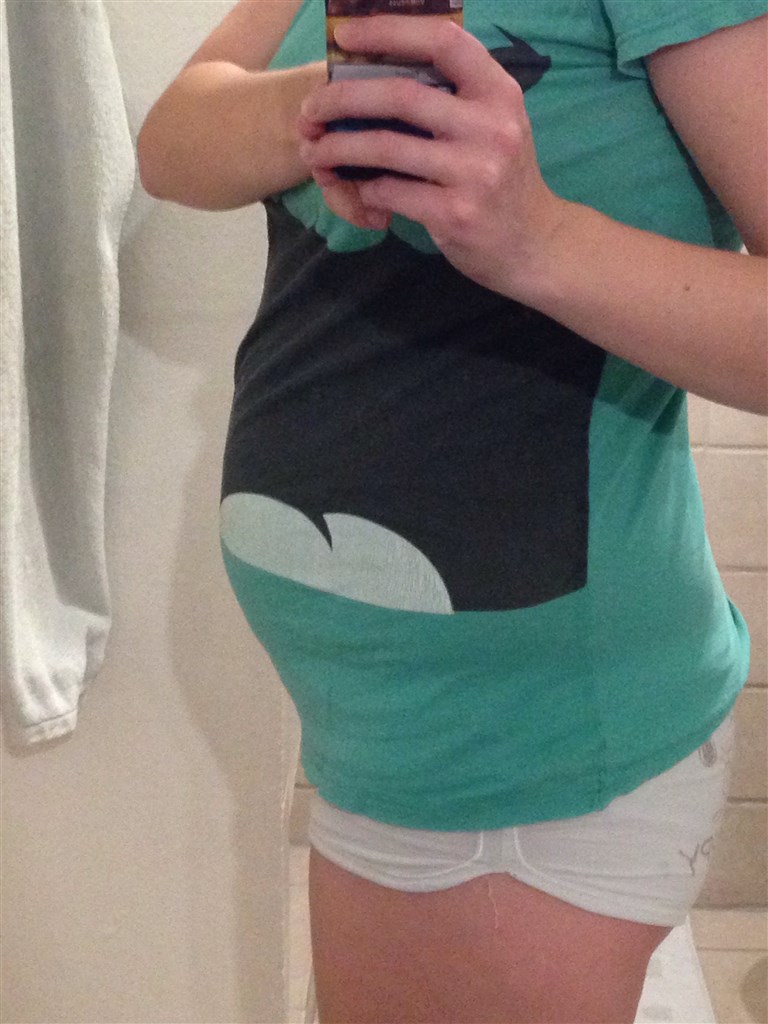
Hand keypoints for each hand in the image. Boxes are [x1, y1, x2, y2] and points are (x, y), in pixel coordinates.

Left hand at [298, 14, 569, 297]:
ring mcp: (474, 173)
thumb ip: (455, 96)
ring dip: (339, 148)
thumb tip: (380, 67)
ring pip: (386, 147)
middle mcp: (490, 127)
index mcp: (498, 92)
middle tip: (310, 110)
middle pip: (400, 95)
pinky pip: (391, 192)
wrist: (535, 245)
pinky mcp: (456, 214)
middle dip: (342, 99)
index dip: (388, 30)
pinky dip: (365, 189)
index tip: (344, 36)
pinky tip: (355, 188)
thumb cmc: (502, 180)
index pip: (442, 41)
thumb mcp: (495, 124)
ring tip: (314, 151)